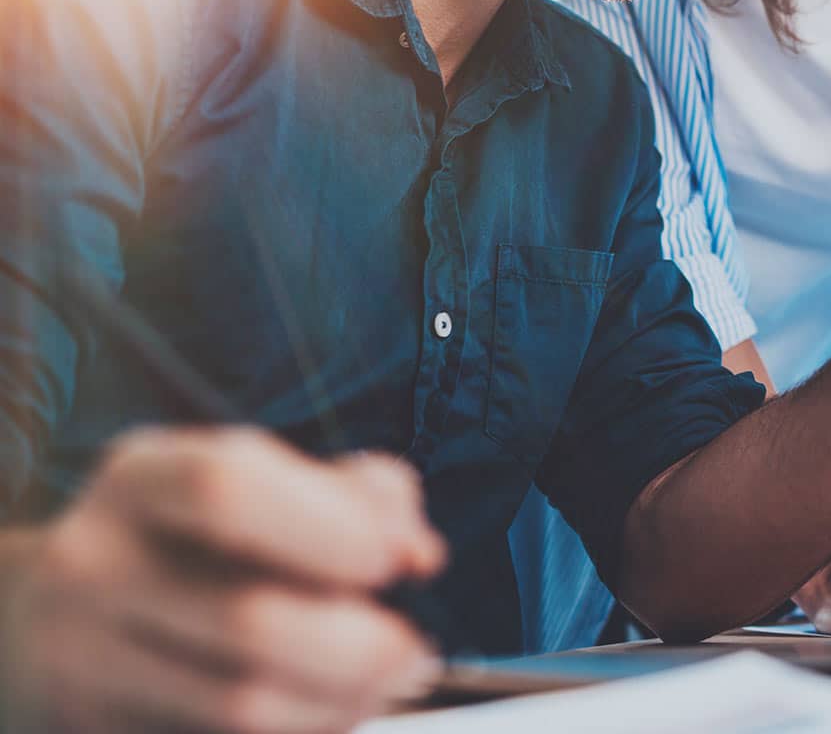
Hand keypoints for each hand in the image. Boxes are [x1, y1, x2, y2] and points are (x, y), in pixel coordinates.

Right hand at [0, 427, 446, 732]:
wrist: (56, 618)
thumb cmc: (201, 541)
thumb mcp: (268, 486)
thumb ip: (359, 496)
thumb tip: (418, 552)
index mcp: (141, 479)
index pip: (227, 488)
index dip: (332, 528)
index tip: (396, 563)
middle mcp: (94, 566)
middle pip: (248, 622)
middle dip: (363, 648)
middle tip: (415, 652)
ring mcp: (80, 661)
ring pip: (242, 708)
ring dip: (342, 703)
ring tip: (383, 685)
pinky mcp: (94, 730)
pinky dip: (304, 732)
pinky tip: (327, 711)